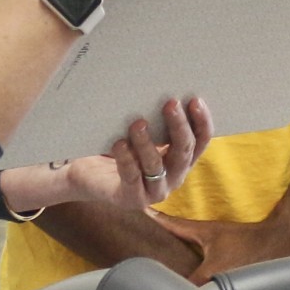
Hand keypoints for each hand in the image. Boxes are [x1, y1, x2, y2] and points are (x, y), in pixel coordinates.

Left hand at [2, 98, 211, 216]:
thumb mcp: (142, 134)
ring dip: (147, 142)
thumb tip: (161, 90)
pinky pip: (131, 176)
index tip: (195, 100)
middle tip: (170, 103)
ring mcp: (154, 191)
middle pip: (183, 152)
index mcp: (181, 161)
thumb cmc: (119, 149)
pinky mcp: (132, 199)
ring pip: (157, 165)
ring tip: (137, 123)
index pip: (201, 142)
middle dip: (178, 126)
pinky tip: (118, 143)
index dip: (202, 122)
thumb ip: (155, 122)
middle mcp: (173, 177)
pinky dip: (126, 158)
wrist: (88, 178)